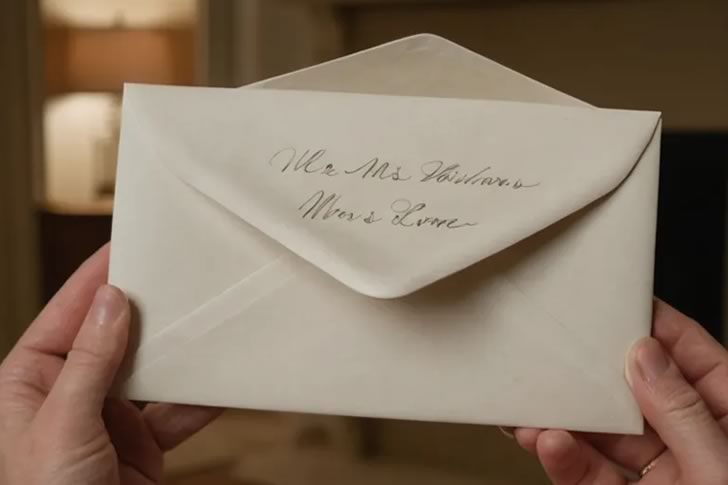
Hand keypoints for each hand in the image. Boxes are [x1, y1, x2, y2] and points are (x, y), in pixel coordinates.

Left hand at [0, 245, 222, 484]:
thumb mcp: (61, 427)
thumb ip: (90, 364)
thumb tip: (112, 303)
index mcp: (29, 381)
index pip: (66, 315)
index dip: (96, 279)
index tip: (127, 246)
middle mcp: (69, 393)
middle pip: (115, 336)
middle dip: (148, 312)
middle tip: (178, 279)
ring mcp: (107, 417)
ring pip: (150, 370)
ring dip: (179, 354)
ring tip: (206, 324)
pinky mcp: (140, 443)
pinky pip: (176, 411)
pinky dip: (201, 400)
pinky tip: (222, 383)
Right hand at [510, 300, 727, 483]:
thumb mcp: (721, 467)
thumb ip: (682, 413)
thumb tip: (645, 357)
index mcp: (726, 422)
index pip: (690, 358)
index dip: (654, 326)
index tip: (617, 300)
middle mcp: (690, 445)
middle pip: (634, 392)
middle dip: (591, 373)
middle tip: (559, 347)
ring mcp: (656, 476)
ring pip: (600, 433)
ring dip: (563, 418)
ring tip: (534, 405)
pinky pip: (586, 474)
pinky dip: (562, 459)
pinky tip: (547, 442)